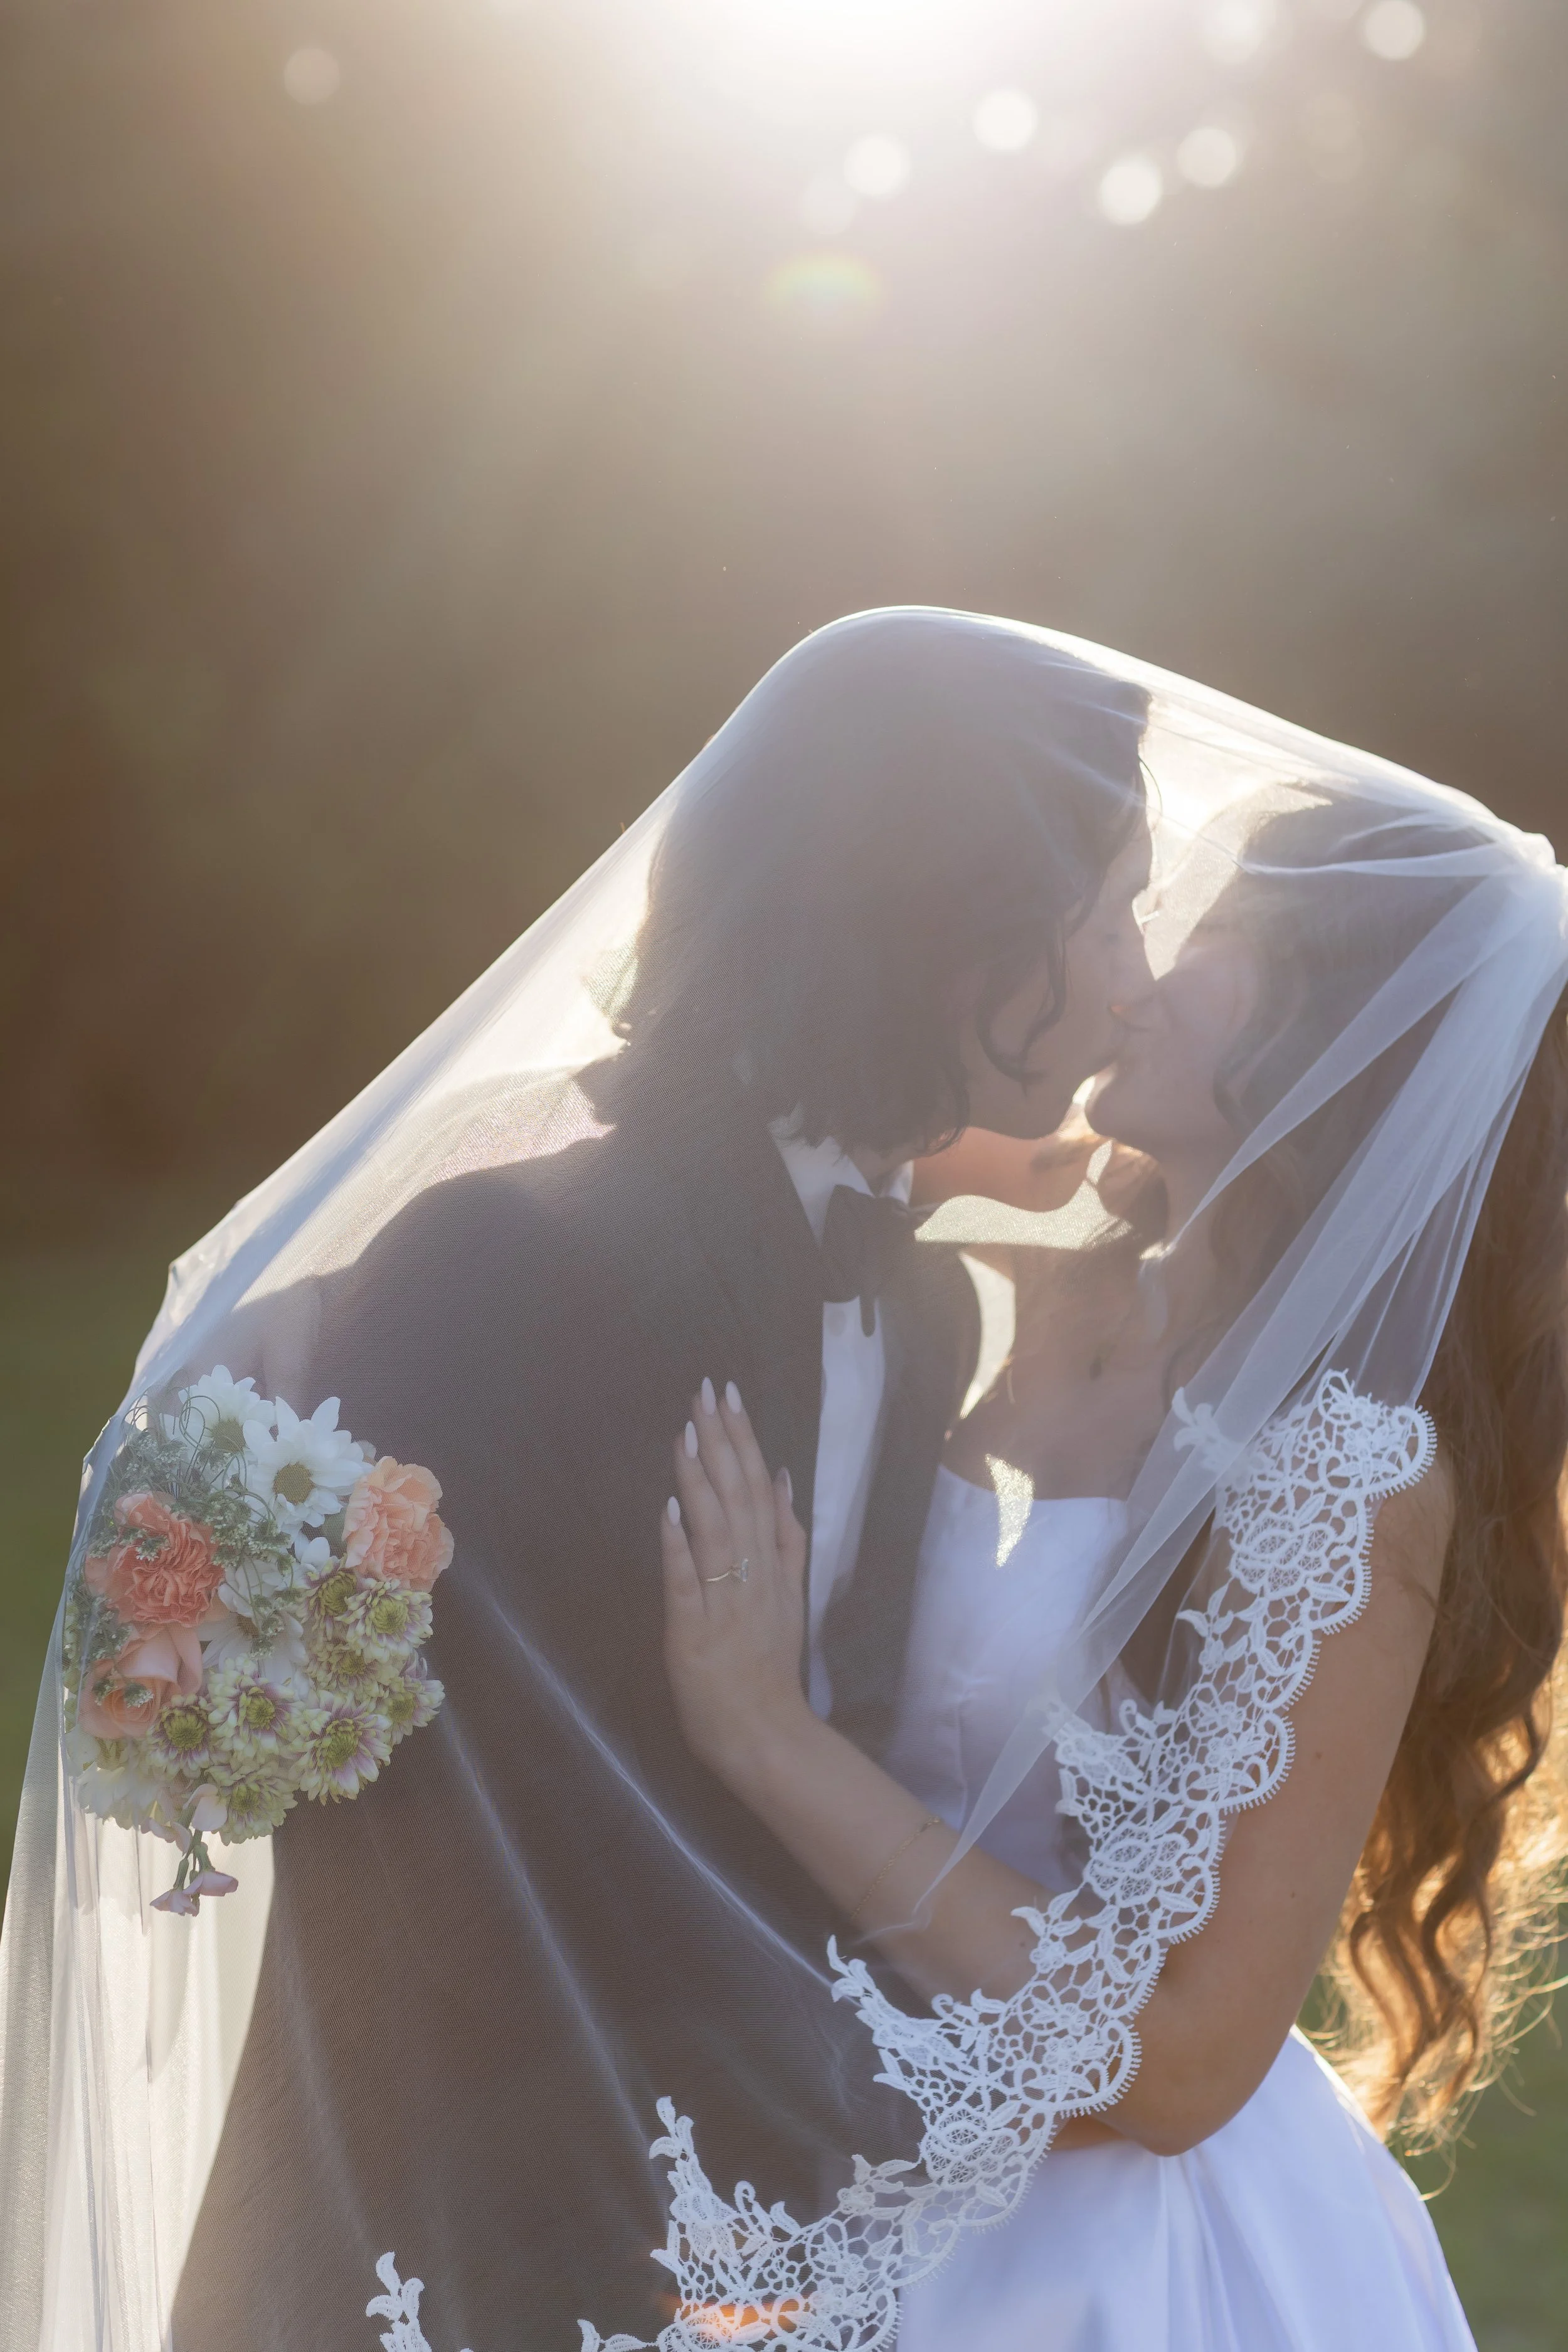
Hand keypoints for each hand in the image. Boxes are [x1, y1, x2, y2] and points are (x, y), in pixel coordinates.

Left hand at [660, 1379, 810, 1790]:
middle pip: (738, 1497)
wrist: (767, 1735)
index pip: (757, 1487)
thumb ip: (788, 1537)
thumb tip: (784, 1475)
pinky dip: (678, 1546)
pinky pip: (687, 1584)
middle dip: (720, 1441)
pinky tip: (668, 1509)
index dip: (742, 1438)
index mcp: (773, 1563)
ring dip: (700, 1479)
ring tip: (686, 1432)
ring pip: (715, 1530)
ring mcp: (724, 1602)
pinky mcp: (695, 1634)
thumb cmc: (770, 1668)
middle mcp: (752, 1574)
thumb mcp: (791, 1595)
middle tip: (705, 1391)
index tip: (727, 1393)